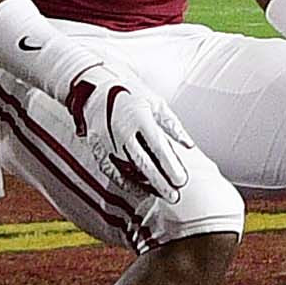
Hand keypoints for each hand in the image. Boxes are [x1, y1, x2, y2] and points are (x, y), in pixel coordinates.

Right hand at [82, 72, 218, 203]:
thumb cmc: (132, 94)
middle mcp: (122, 130)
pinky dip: (124, 182)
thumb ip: (172, 125)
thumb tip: (188, 145)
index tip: (181, 180)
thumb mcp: (156, 103)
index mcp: (139, 117)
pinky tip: (139, 189)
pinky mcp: (97, 147)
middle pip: (142, 163)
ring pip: (127, 170)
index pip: (158, 147)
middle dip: (159, 182)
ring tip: (161, 195)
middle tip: (173, 196)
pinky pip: (110, 171)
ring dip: (144, 185)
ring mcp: (107, 141)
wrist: (97, 88)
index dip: (170, 166)